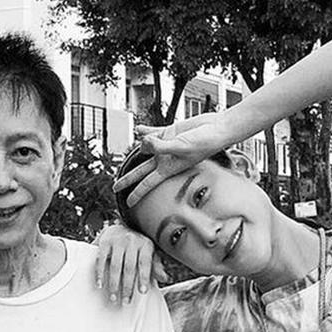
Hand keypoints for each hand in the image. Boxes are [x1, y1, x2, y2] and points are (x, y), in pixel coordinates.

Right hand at [94, 223, 164, 300]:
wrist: (118, 229)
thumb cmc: (135, 247)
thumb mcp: (148, 253)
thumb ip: (156, 266)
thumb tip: (164, 278)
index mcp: (145, 244)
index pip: (145, 263)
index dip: (144, 278)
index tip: (142, 292)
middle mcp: (132, 241)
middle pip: (129, 267)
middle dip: (128, 286)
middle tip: (125, 301)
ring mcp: (117, 241)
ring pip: (115, 266)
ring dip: (114, 284)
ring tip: (113, 297)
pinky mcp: (105, 242)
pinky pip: (101, 260)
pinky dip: (100, 273)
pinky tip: (100, 285)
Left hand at [114, 112, 234, 212]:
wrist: (216, 128)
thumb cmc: (204, 142)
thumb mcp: (180, 147)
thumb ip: (160, 146)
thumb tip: (142, 142)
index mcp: (167, 168)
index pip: (147, 184)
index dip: (136, 194)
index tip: (127, 203)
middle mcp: (164, 159)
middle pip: (140, 172)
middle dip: (127, 179)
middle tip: (115, 187)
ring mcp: (165, 146)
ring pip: (145, 147)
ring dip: (144, 142)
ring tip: (153, 138)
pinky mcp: (169, 132)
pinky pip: (152, 132)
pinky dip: (144, 131)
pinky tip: (138, 130)